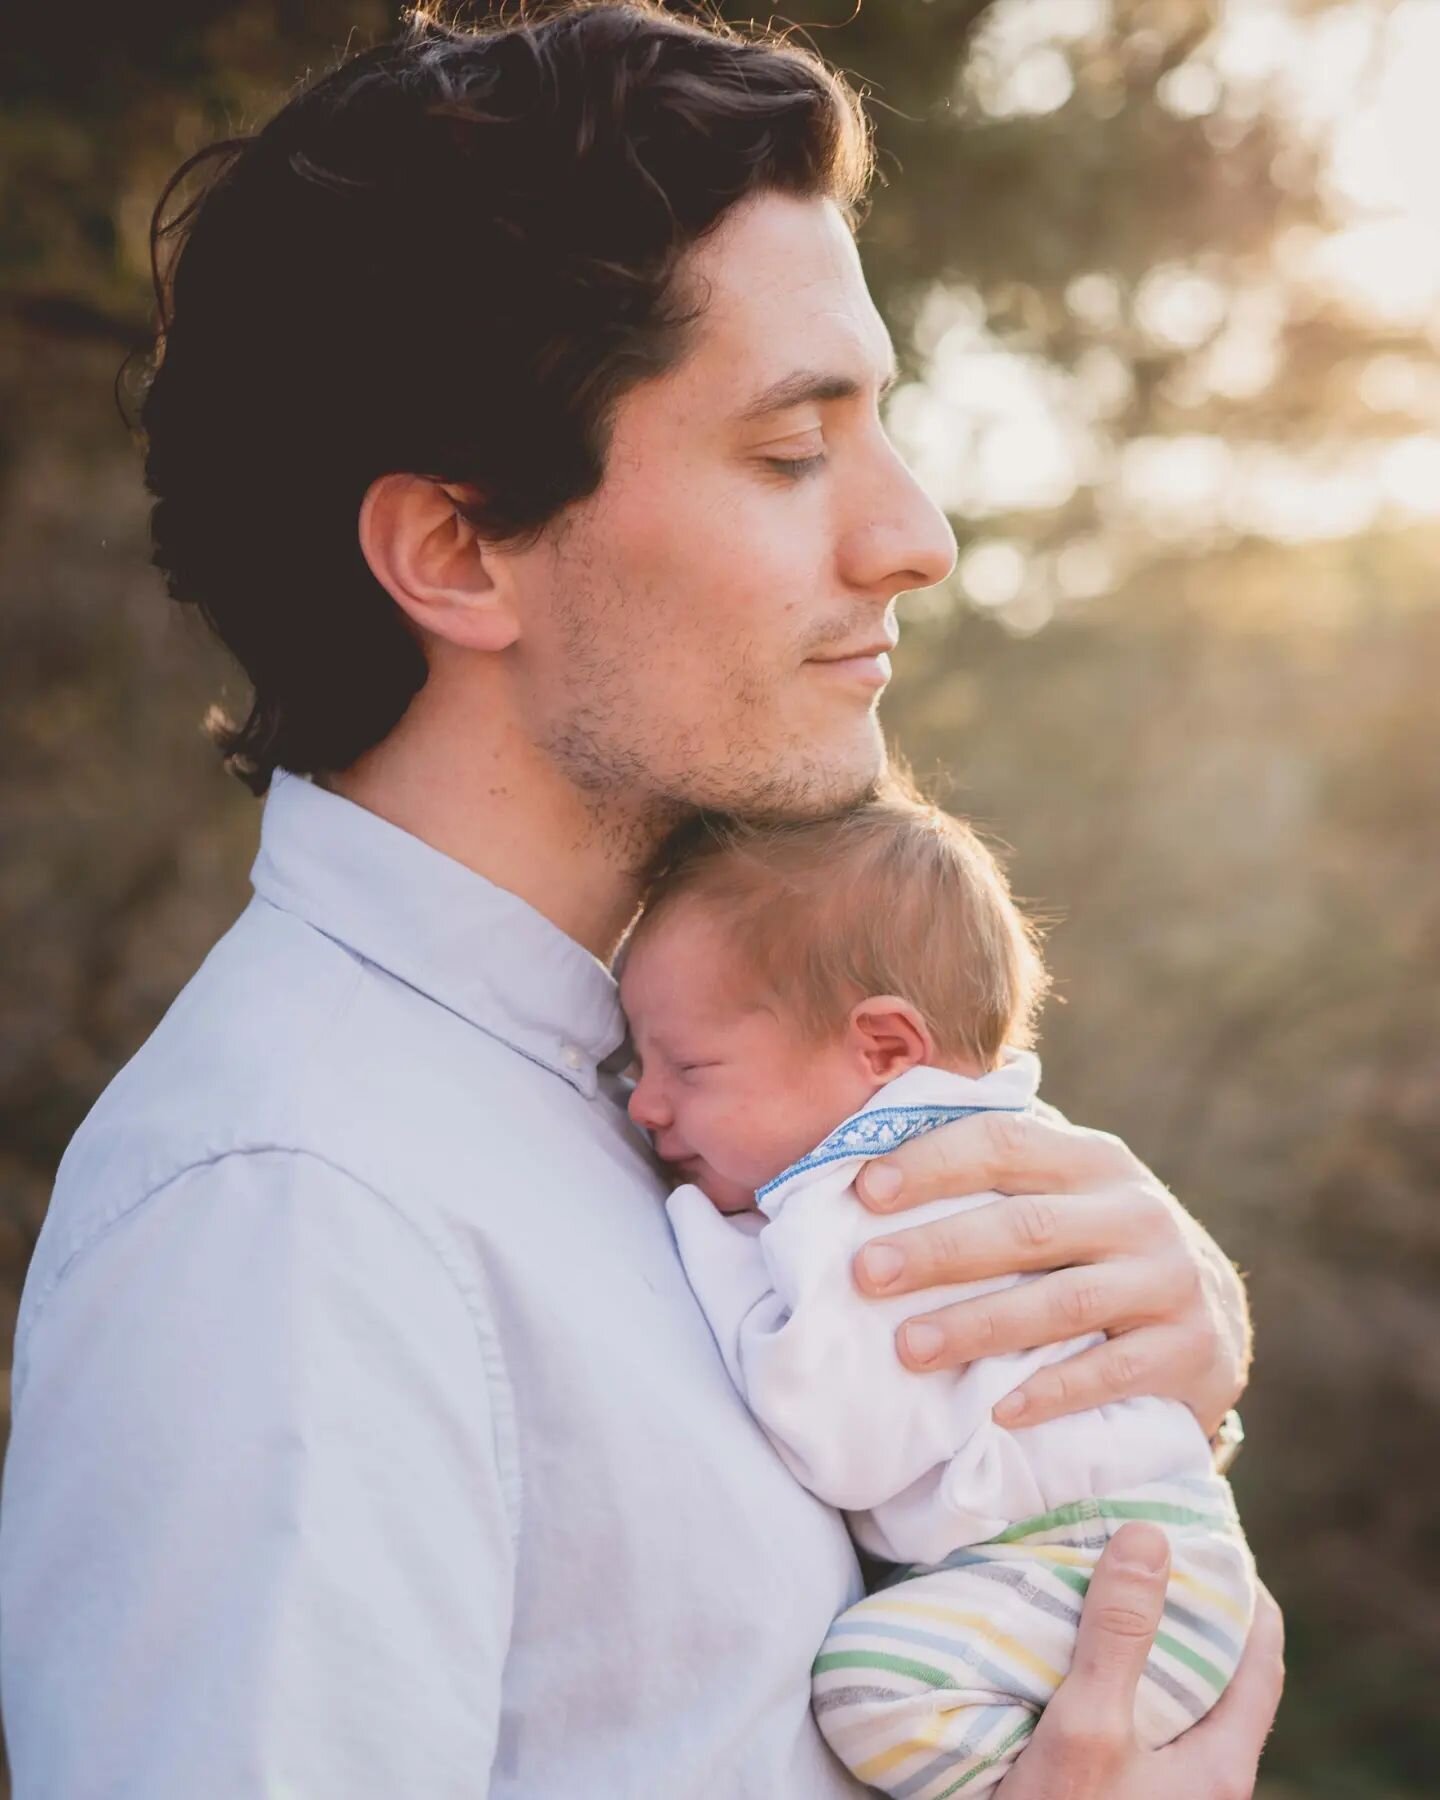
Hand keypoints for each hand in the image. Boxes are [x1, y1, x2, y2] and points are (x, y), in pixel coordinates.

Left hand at [850, 1110, 1248, 1434]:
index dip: (934, 1163)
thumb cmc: (1095, 1245)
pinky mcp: (1191, 1351)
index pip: (1005, 1143)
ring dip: (979, 1325)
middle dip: (939, 1250)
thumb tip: (862, 1169)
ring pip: (1064, 1302)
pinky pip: (1114, 1373)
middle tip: (865, 1273)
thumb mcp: (1062, 1195)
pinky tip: (998, 1411)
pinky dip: (1055, 1392)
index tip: (865, 1191)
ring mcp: (1169, 1281)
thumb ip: (993, 1176)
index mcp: (1092, 1159)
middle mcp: (1135, 1212)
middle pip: (1026, 1226)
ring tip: (908, 1347)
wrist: (1211, 1314)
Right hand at [994, 1523, 1283, 1799]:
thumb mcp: (1089, 1726)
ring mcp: (1163, 1790)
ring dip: (1134, 1640)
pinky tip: (1062, 1655)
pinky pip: (1129, 1721)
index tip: (1201, 1535)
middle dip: (1177, 1605)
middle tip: (1133, 1548)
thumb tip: (1151, 1537)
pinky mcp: (1119, 1792)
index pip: (1262, 1655)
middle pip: (1213, 1671)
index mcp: (1223, 1762)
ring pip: (1165, 1695)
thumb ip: (1121, 1636)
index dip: (1240, 1588)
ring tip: (1091, 1587)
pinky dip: (1106, 1677)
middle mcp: (1204, 1779)